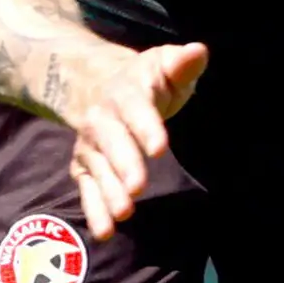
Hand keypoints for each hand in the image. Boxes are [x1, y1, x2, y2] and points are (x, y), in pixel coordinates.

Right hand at [59, 40, 207, 238]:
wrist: (97, 85)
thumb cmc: (147, 80)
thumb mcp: (164, 65)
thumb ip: (181, 63)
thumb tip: (198, 51)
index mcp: (127, 93)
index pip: (136, 109)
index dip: (147, 127)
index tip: (160, 147)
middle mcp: (102, 119)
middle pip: (112, 142)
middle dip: (125, 165)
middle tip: (139, 188)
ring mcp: (91, 144)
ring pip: (98, 169)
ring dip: (109, 192)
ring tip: (124, 214)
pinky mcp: (85, 165)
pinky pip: (87, 187)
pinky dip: (94, 209)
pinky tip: (105, 232)